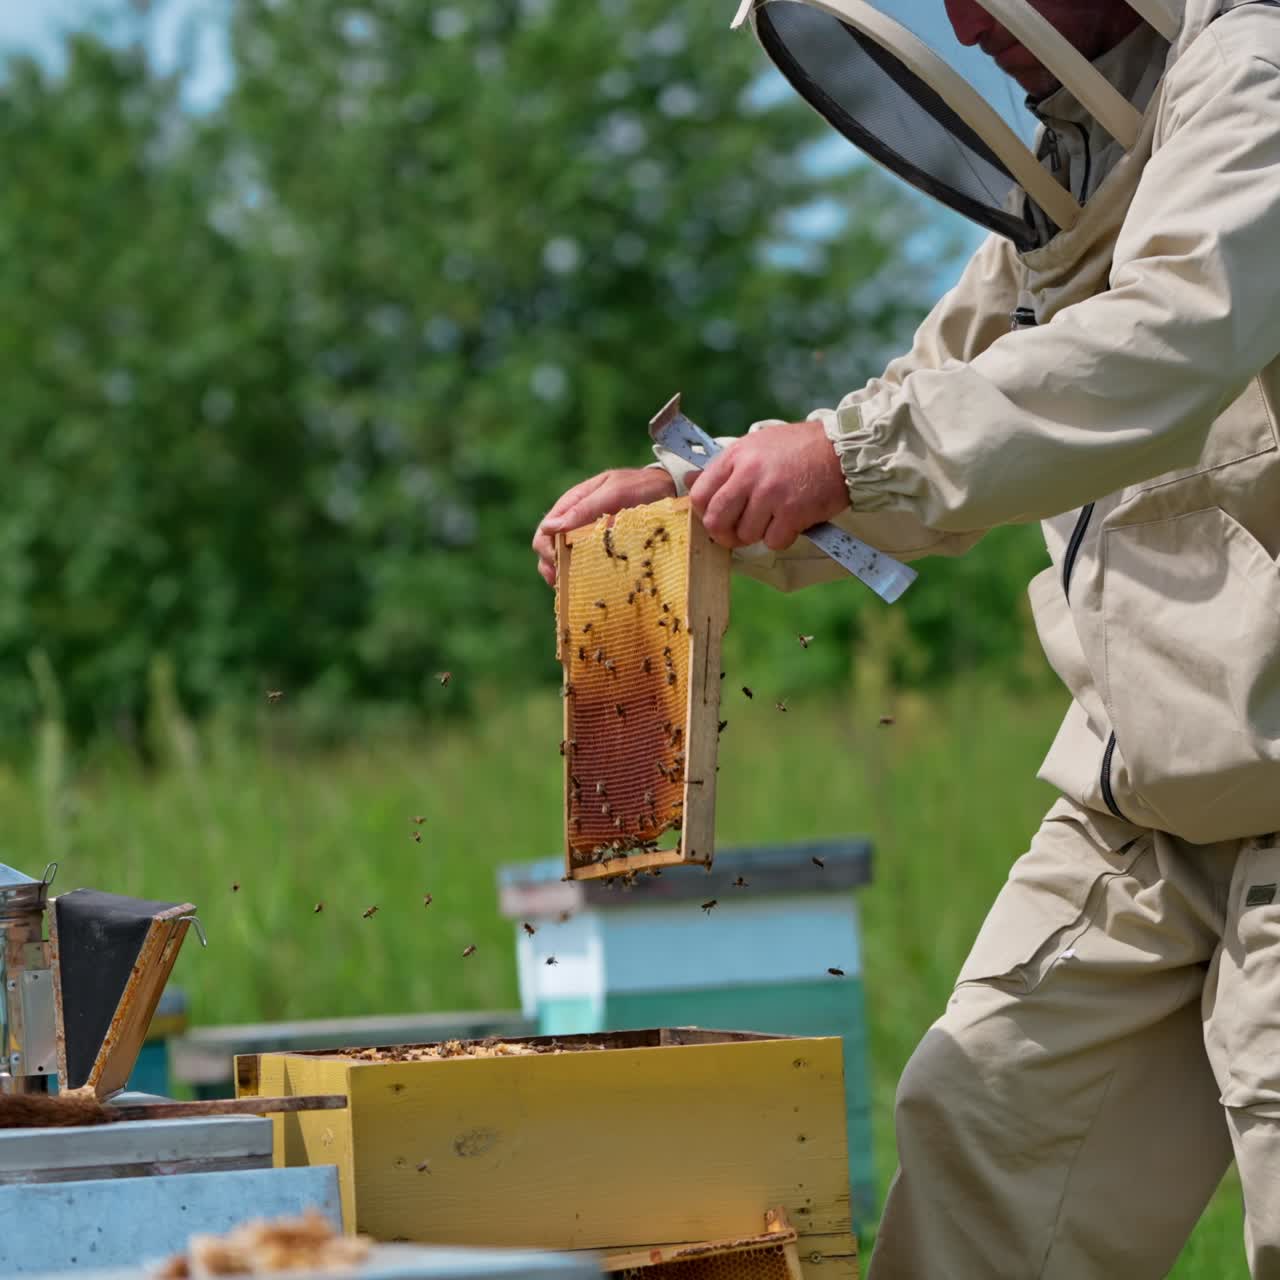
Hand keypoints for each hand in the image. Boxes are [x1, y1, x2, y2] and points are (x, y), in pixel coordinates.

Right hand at [533, 467, 676, 585]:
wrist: (669, 490)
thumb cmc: (641, 487)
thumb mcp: (614, 492)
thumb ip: (584, 508)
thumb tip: (551, 528)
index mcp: (572, 504)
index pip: (545, 531)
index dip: (547, 550)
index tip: (559, 563)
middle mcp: (575, 523)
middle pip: (548, 550)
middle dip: (553, 567)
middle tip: (566, 582)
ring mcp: (588, 538)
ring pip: (564, 563)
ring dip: (566, 577)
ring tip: (576, 589)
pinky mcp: (603, 552)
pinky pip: (585, 568)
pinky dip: (583, 579)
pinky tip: (591, 588)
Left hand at [689, 419, 848, 550]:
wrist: (842, 449)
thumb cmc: (798, 449)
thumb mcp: (755, 446)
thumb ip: (725, 468)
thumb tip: (688, 481)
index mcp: (736, 456)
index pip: (700, 495)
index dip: (706, 514)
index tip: (719, 518)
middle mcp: (749, 474)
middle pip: (717, 520)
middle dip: (725, 534)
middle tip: (738, 534)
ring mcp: (770, 493)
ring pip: (746, 534)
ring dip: (759, 534)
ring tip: (774, 518)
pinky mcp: (792, 511)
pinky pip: (773, 541)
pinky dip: (782, 538)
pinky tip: (792, 522)